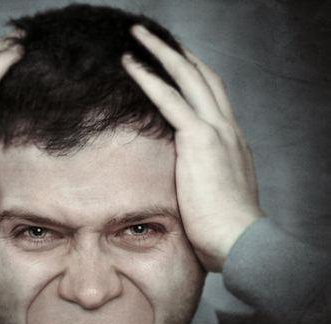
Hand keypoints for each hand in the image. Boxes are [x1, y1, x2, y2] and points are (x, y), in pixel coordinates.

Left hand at [123, 25, 263, 271]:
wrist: (240, 241)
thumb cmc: (224, 227)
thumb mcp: (217, 192)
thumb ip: (205, 175)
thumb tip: (189, 178)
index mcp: (231, 139)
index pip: (212, 95)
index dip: (194, 74)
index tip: (177, 62)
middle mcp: (226, 127)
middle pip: (202, 75)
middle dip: (177, 52)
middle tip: (155, 37)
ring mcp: (216, 130)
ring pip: (187, 76)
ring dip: (161, 51)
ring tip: (138, 36)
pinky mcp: (200, 139)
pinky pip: (170, 99)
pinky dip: (148, 78)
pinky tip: (130, 64)